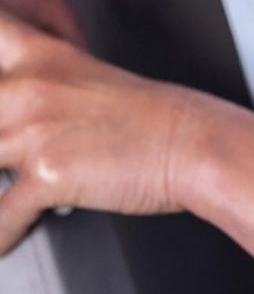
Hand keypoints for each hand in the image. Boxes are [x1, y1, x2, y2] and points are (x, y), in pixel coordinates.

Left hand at [0, 7, 205, 253]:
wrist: (193, 143)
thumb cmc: (150, 118)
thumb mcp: (85, 81)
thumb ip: (38, 87)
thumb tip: (8, 109)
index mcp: (41, 56)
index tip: (2, 95)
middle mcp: (29, 87)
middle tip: (9, 151)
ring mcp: (33, 130)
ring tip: (7, 191)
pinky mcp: (46, 175)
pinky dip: (2, 237)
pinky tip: (11, 236)